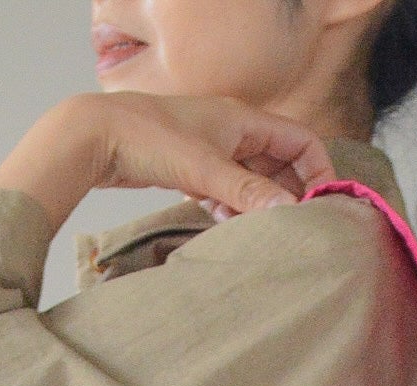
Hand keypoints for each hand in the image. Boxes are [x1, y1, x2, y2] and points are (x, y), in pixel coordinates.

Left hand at [0, 92, 334, 239]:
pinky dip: (232, 210)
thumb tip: (290, 213)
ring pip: (253, 181)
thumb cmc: (147, 139)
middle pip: (280, 164)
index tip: (321, 205)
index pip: (301, 140)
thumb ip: (248, 192)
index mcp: (244, 120)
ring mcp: (212, 151)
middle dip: (290, 194)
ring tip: (262, 233)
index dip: (318, 170)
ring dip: (260, 206)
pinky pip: (226, 191)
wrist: (95, 137)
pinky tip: (227, 228)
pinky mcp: (191, 170)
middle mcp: (232, 132)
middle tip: (295, 228)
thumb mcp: (205, 169)